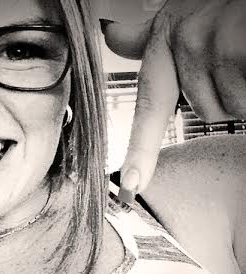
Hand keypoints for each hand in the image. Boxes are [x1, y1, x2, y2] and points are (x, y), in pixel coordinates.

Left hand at [101, 0, 245, 201]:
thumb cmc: (217, 6)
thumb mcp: (178, 18)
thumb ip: (145, 40)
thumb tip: (112, 34)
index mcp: (166, 39)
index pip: (149, 105)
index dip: (140, 152)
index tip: (131, 186)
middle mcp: (187, 43)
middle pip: (206, 111)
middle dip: (224, 94)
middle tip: (233, 58)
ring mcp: (217, 46)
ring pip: (231, 108)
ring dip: (244, 89)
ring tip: (244, 54)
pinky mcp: (244, 48)